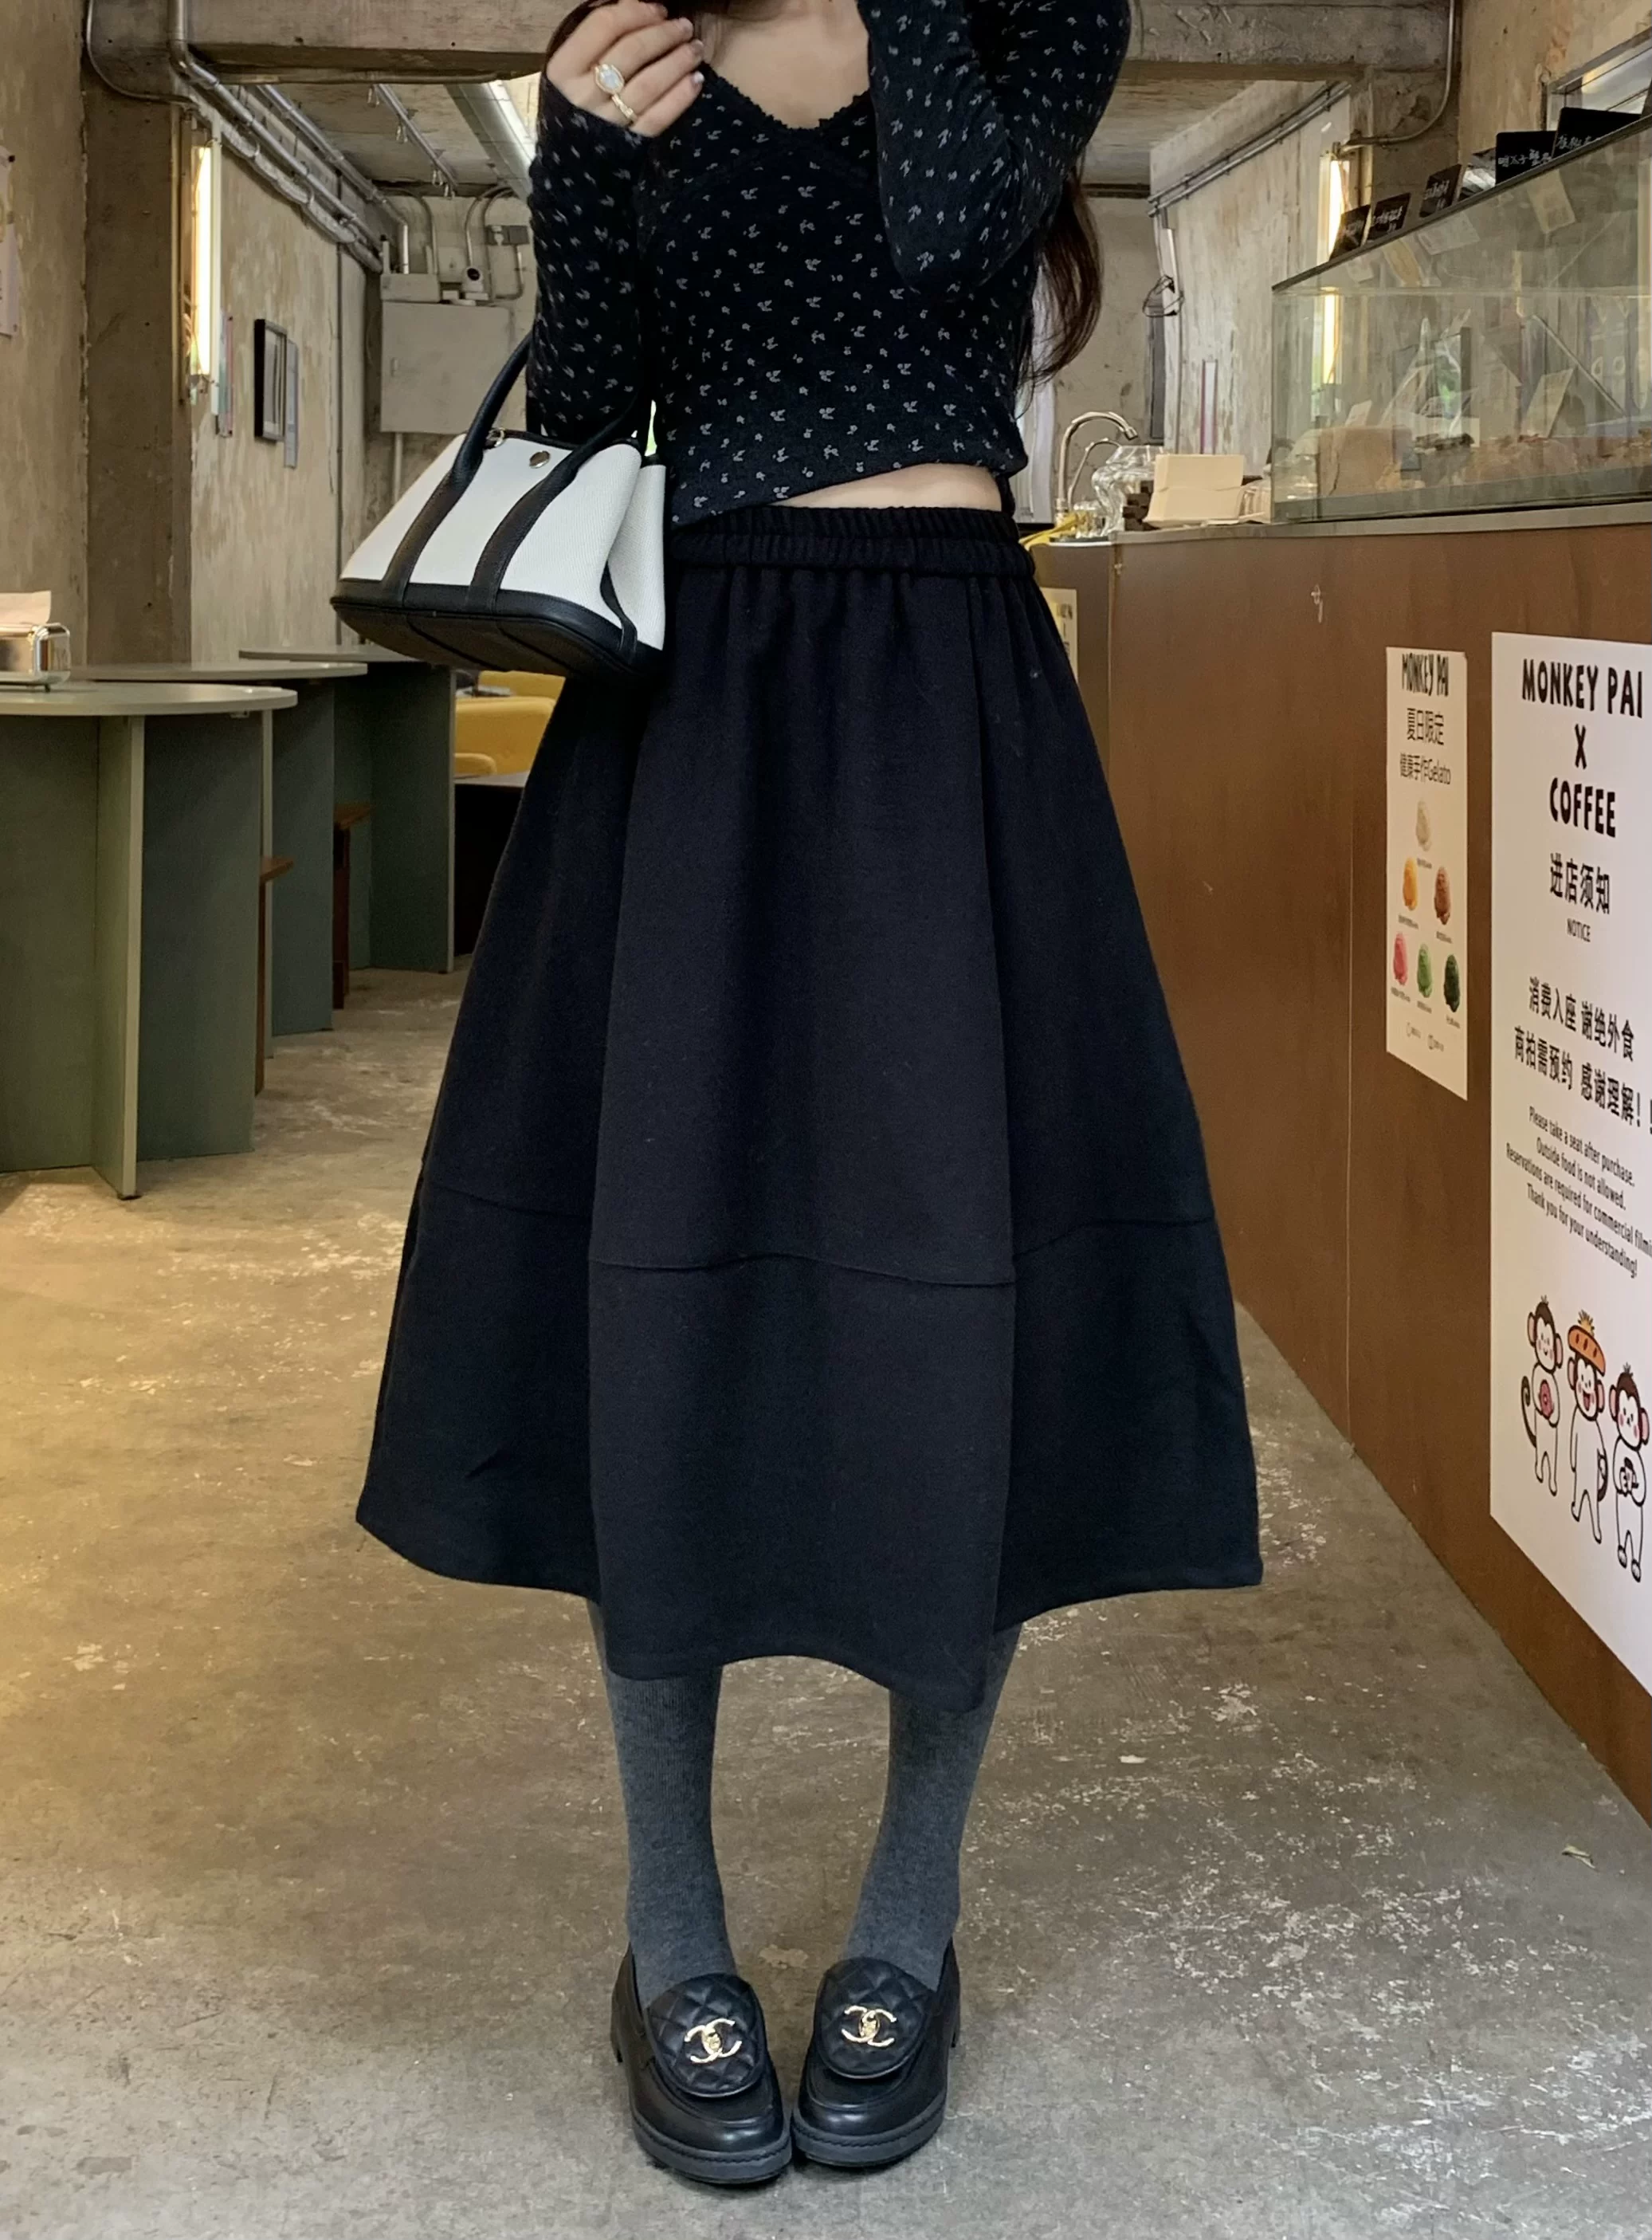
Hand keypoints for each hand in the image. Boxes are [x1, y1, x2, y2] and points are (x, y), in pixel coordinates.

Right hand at [547, 0, 703, 136]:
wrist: (569, 166)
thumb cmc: (573, 104)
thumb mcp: (571, 69)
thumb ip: (594, 38)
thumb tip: (629, 4)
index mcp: (564, 69)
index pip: (603, 26)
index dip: (635, 11)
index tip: (658, 9)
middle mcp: (584, 95)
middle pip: (631, 52)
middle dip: (663, 34)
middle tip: (684, 26)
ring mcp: (607, 122)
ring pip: (648, 84)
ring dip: (677, 61)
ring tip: (695, 49)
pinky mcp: (628, 145)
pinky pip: (658, 117)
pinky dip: (680, 97)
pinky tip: (695, 80)